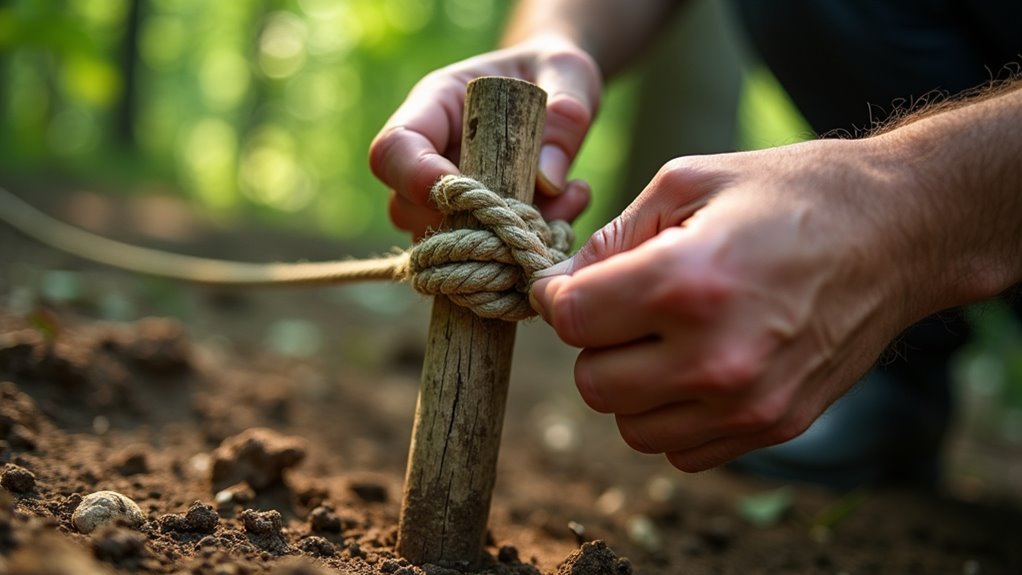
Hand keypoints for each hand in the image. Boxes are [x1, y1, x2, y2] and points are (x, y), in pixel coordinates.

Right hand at [369, 38, 601, 238]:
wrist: (557, 90)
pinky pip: (483, 255)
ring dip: (500, 241)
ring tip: (561, 204)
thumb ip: (567, 117)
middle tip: (526, 211)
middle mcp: (432, 154)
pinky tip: (566, 212)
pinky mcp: (474, 223)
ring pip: (439, 241)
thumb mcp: (570, 74)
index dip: (417, 178)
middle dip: (464, 223)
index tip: (468, 195)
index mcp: (437, 105)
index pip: (394, 148)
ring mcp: (448, 195)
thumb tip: (548, 181)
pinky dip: (524, 249)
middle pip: (406, 207)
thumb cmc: (553, 72)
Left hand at [530, 138, 940, 471]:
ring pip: (631, 427)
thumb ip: (612, 238)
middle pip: (593, 383)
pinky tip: (697, 368)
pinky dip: (674, 415)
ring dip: (631, 386)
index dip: (559, 299)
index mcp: (687, 284)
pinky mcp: (773, 426)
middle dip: (595, 343)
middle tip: (623, 309)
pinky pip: (682, 449)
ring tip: (663, 338)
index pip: (572, 322)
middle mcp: (716, 357)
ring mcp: (748, 402)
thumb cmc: (791, 194)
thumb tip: (560, 287)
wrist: (896, 233)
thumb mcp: (689, 181)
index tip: (570, 287)